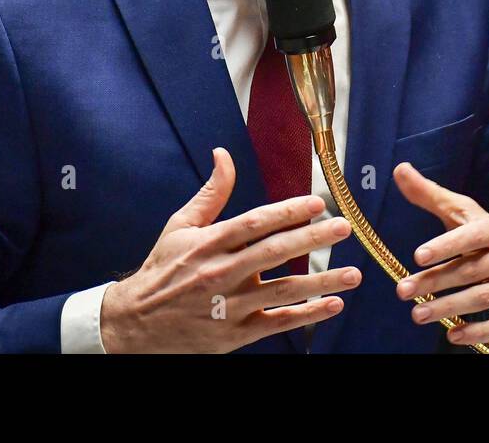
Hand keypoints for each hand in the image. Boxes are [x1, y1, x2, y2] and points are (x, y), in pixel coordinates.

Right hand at [100, 148, 361, 352]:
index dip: (287, 212)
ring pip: (283, 292)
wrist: (135, 323)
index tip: (317, 203)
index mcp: (209, 244)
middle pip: (274, 253)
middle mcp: (221, 274)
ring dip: (322, 282)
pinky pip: (277, 323)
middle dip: (313, 239)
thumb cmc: (163, 269)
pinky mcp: (234, 334)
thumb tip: (224, 155)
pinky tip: (333, 305)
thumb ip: (211, 193)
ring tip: (353, 274)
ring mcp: (229, 306)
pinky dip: (306, 316)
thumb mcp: (180, 226)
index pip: (254, 223)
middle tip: (344, 228)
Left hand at [392, 162, 488, 346]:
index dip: (446, 245)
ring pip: (484, 298)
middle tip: (403, 291)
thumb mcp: (467, 215)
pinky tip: (452, 335)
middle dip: (435, 282)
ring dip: (450, 308)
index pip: (473, 236)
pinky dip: (479, 332)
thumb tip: (400, 170)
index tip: (417, 255)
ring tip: (418, 314)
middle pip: (472, 270)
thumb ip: (431, 195)